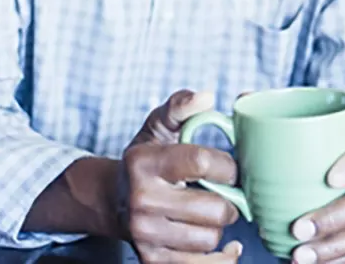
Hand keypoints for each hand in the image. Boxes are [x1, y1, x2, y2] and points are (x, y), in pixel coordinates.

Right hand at [118, 89, 242, 262]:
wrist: (113, 199)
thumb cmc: (145, 159)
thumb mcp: (158, 126)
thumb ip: (181, 106)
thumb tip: (207, 97)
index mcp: (146, 163)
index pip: (200, 162)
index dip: (227, 165)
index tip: (231, 168)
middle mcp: (143, 201)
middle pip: (212, 208)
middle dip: (229, 200)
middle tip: (226, 193)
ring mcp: (145, 235)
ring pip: (209, 238)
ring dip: (220, 226)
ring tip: (211, 212)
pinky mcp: (152, 261)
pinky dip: (221, 258)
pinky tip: (225, 245)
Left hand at [290, 135, 344, 262]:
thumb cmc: (341, 154)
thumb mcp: (332, 140)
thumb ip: (306, 144)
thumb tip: (253, 150)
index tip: (329, 180)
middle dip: (331, 220)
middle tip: (298, 229)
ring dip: (331, 249)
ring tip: (301, 255)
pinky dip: (340, 261)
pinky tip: (317, 263)